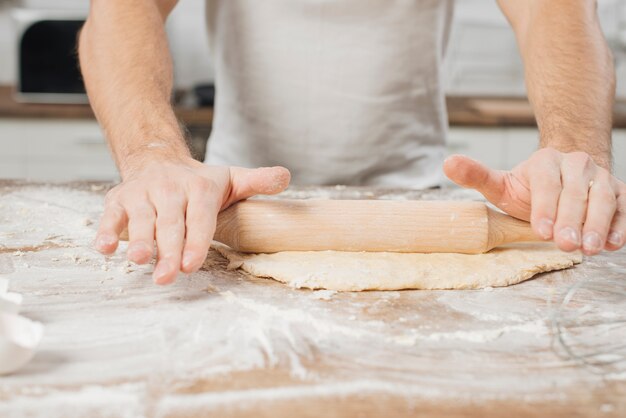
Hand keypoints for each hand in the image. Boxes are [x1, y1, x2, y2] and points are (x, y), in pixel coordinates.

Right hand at [94, 156, 290, 284]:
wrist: (159, 159)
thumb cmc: (199, 181)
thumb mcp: (232, 179)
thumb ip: (257, 182)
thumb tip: (286, 177)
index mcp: (200, 187)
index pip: (200, 217)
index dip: (196, 240)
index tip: (192, 263)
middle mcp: (170, 188)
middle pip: (169, 223)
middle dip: (168, 250)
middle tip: (167, 275)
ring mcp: (142, 193)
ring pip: (140, 219)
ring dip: (137, 239)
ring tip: (138, 259)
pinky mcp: (120, 199)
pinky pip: (111, 215)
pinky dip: (105, 230)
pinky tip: (104, 248)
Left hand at [444, 148, 625, 254]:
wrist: (562, 175)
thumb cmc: (529, 187)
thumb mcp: (500, 183)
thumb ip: (477, 176)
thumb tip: (448, 162)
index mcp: (545, 161)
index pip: (546, 183)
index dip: (545, 207)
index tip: (541, 231)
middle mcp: (576, 165)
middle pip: (576, 191)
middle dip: (571, 219)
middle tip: (566, 244)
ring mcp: (600, 177)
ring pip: (604, 198)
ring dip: (598, 224)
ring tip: (590, 248)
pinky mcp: (619, 192)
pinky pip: (624, 207)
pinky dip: (620, 225)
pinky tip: (612, 244)